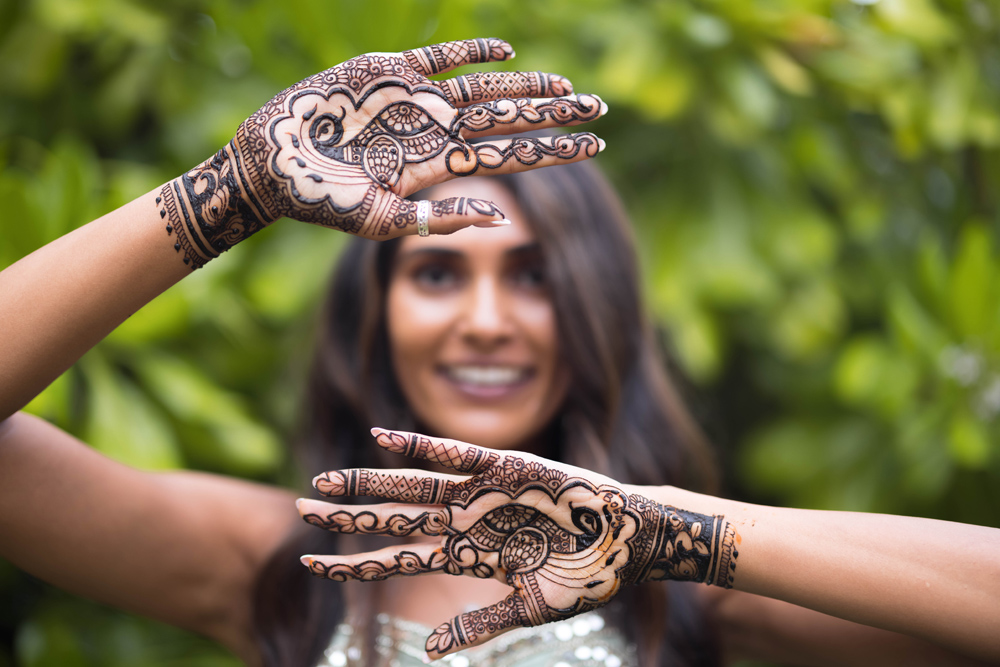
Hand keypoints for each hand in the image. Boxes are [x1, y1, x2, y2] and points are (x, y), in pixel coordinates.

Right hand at [156, 38, 605, 267]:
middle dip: (553, 115)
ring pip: (484, 89)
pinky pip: (440, 58)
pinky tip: (508, 52)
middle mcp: (436, 132)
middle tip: (601, 107)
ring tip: (567, 86)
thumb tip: (499, 222)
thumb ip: (437, 218)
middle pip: (508, 120)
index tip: (597, 146)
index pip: (510, 156)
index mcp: (439, 167)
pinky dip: (472, 52)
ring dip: (525, 86)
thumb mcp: (381, 221)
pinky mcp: (388, 72)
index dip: (553, 150)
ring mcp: (416, 101)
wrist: (271, 165)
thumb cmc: (319, 200)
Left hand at [297, 428, 739, 659]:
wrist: (628, 541)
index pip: (397, 559)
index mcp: (468, 555)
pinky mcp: (506, 467)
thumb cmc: (586, 577)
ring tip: (324, 481)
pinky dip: (418, 446)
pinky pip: (454, 454)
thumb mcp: (530, 608)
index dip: (353, 562)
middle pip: (394, 519)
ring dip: (369, 483)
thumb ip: (480, 623)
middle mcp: (466, 520)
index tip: (309, 560)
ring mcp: (483, 493)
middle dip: (348, 517)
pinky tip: (381, 437)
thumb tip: (432, 654)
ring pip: (412, 487)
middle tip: (299, 507)